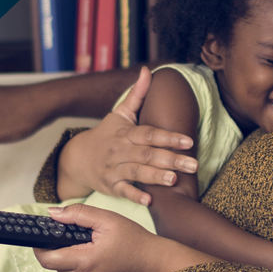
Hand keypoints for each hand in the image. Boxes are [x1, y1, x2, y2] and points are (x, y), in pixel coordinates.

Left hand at [33, 203, 216, 271]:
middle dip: (60, 251)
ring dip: (71, 262)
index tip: (43, 237)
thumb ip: (77, 214)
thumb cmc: (134, 240)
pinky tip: (97, 262)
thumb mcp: (107, 220)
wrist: (157, 265)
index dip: (40, 247)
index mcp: (84, 262)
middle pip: (56, 266)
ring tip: (90, 250)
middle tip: (77, 238)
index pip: (46, 259)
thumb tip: (52, 215)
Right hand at [58, 67, 197, 204]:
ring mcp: (114, 169)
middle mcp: (120, 150)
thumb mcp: (120, 113)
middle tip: (194, 165)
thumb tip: (147, 70)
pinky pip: (123, 191)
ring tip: (175, 180)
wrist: (78, 158)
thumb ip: (137, 94)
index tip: (189, 141)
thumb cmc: (106, 134)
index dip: (169, 137)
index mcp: (126, 133)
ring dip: (156, 176)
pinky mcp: (110, 186)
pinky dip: (135, 195)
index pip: (150, 134)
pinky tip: (149, 201)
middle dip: (171, 159)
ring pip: (137, 172)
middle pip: (147, 154)